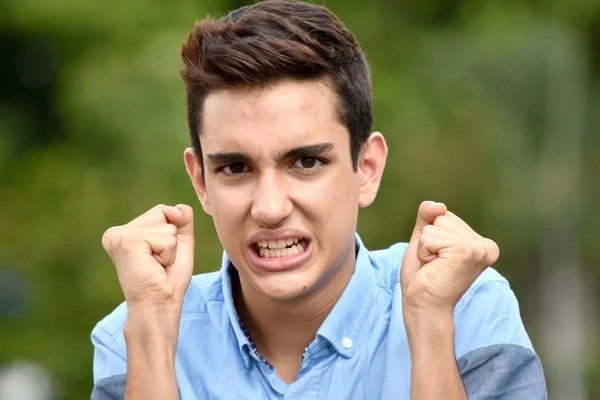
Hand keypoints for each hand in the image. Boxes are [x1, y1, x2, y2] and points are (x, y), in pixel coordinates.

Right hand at [102, 204, 194, 312]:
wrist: (160, 304)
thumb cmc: (168, 278)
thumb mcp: (180, 242)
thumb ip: (182, 219)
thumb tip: (179, 208)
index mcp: (125, 231)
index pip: (162, 210)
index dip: (172, 233)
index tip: (160, 256)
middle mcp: (117, 232)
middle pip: (164, 212)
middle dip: (172, 239)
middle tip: (158, 262)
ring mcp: (119, 235)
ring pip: (167, 226)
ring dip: (171, 249)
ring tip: (156, 266)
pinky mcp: (127, 242)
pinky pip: (166, 238)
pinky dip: (168, 254)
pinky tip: (154, 266)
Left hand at [400, 201, 498, 315]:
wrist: (423, 306)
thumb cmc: (424, 278)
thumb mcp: (424, 240)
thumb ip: (428, 217)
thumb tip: (437, 204)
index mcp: (481, 243)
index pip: (445, 216)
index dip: (432, 237)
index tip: (438, 260)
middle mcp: (486, 245)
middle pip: (441, 218)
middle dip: (429, 240)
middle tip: (435, 265)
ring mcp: (478, 248)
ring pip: (433, 226)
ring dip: (425, 247)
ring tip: (435, 267)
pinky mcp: (466, 251)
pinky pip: (429, 236)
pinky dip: (423, 251)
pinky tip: (434, 267)